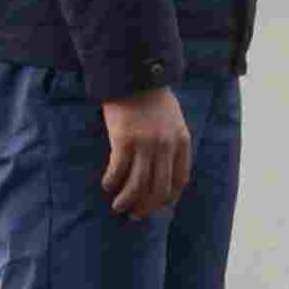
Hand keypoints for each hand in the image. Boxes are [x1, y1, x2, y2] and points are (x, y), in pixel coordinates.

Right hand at [102, 85, 193, 218]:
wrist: (134, 73)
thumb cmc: (151, 96)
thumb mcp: (172, 118)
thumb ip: (171, 140)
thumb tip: (161, 166)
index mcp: (181, 141)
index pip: (180, 179)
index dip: (169, 198)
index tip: (158, 206)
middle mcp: (166, 146)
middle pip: (159, 188)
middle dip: (147, 207)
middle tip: (135, 215)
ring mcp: (146, 144)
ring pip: (138, 185)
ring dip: (128, 201)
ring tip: (119, 207)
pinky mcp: (124, 139)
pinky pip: (118, 170)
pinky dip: (112, 182)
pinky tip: (107, 185)